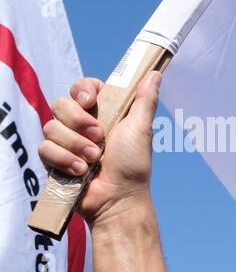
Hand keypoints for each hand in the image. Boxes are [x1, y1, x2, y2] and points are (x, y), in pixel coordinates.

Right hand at [37, 71, 160, 227]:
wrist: (120, 198)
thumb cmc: (134, 165)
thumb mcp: (141, 129)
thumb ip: (145, 100)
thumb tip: (154, 73)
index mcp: (102, 113)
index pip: (81, 87)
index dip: (81, 89)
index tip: (89, 100)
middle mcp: (80, 124)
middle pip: (60, 104)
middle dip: (79, 122)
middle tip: (99, 138)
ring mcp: (65, 142)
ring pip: (51, 127)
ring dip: (76, 145)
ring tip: (95, 160)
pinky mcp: (53, 159)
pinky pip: (45, 148)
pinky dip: (65, 160)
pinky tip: (81, 171)